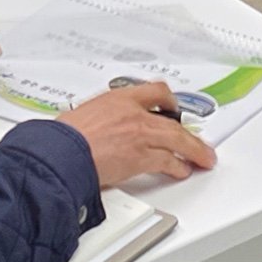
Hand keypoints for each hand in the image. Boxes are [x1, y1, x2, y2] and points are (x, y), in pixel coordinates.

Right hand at [56, 83, 218, 186]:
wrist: (60, 153)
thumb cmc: (63, 137)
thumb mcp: (82, 115)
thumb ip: (100, 119)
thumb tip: (100, 128)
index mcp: (118, 98)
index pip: (153, 91)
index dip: (167, 100)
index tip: (172, 106)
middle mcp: (133, 113)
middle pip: (172, 119)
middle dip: (188, 131)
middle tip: (198, 140)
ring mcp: (139, 135)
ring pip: (176, 139)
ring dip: (193, 150)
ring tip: (202, 157)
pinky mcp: (140, 158)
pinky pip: (167, 161)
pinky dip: (177, 167)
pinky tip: (182, 170)